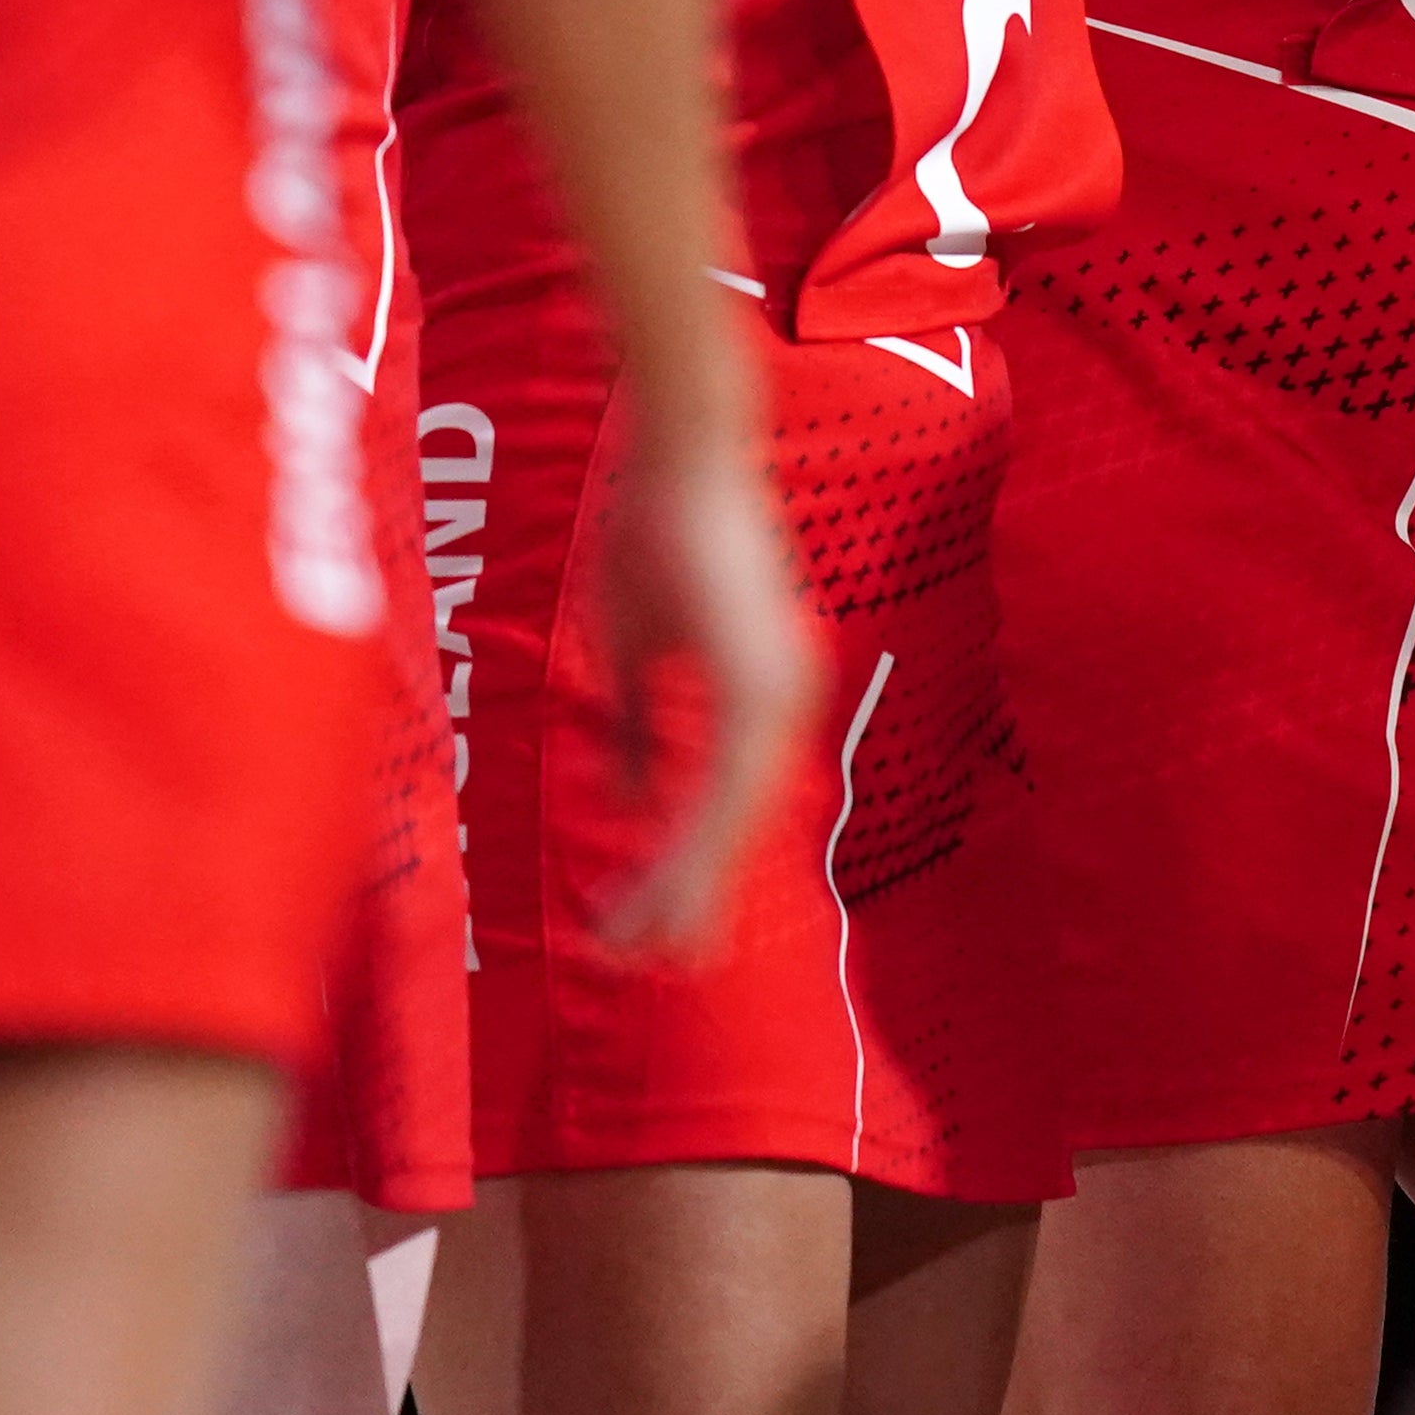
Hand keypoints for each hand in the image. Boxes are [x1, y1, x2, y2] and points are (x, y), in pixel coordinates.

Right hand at [582, 392, 821, 959]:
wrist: (679, 448)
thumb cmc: (653, 527)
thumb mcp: (632, 646)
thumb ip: (638, 729)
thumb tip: (632, 803)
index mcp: (756, 690)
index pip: (726, 802)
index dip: (689, 866)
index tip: (650, 923)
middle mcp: (782, 700)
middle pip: (738, 828)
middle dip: (693, 901)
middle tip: (656, 967)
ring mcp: (778, 693)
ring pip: (735, 823)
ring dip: (688, 891)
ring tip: (646, 951)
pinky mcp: (759, 684)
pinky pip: (726, 789)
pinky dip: (694, 846)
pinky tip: (664, 891)